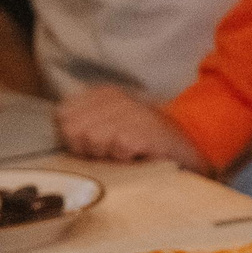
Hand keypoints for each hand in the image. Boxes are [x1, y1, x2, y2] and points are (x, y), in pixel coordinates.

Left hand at [56, 87, 209, 173]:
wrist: (187, 147)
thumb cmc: (144, 139)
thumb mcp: (112, 121)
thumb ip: (85, 119)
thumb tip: (63, 127)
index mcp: (105, 93)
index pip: (63, 113)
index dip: (73, 134)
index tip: (95, 141)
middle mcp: (117, 98)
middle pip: (72, 129)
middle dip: (86, 146)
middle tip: (110, 149)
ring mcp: (131, 113)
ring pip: (90, 139)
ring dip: (105, 153)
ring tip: (124, 152)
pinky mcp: (142, 132)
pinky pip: (116, 149)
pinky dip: (124, 158)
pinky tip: (138, 155)